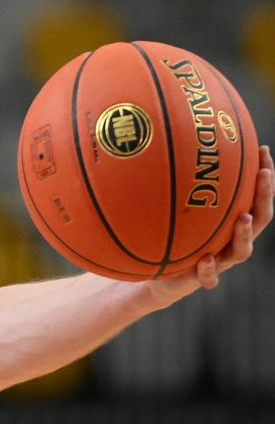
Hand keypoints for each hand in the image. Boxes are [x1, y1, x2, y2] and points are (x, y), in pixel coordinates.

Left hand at [149, 144, 273, 304]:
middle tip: (264, 172)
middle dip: (264, 194)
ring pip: (242, 250)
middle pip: (258, 218)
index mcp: (230, 223)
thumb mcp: (173, 209)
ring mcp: (220, 261)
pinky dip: (209, 269)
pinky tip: (205, 259)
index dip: (262, 176)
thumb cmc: (170, 237)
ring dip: (244, 234)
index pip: (254, 197)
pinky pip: (210, 277)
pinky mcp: (201, 278)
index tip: (261, 148)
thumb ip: (176, 186)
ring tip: (242, 218)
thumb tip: (166, 144)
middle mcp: (231, 241)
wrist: (159, 277)